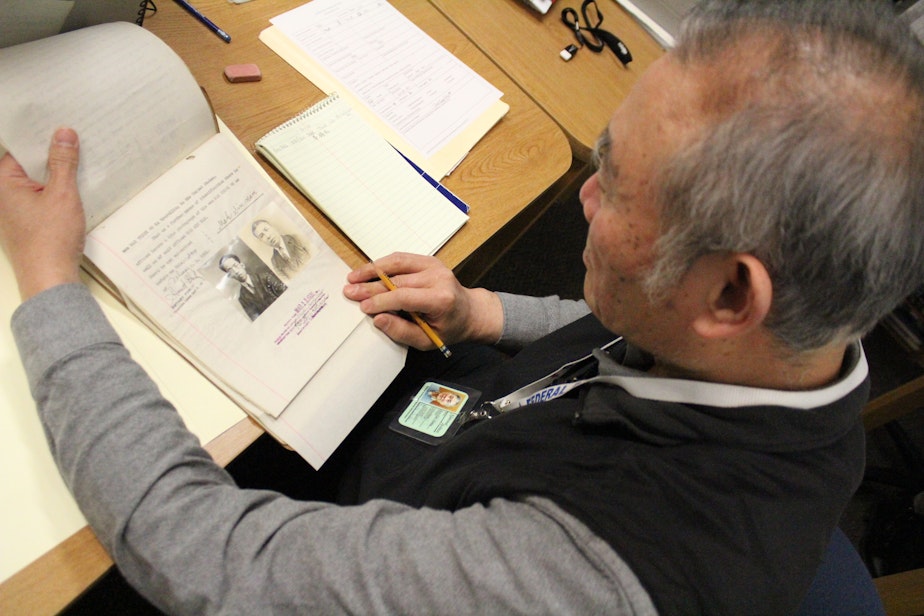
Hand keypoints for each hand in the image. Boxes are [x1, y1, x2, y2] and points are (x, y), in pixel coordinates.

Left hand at [0, 128, 84, 299]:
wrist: (49, 279)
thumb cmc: (50, 240)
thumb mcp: (62, 194)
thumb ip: (63, 162)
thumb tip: (63, 134)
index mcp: (3, 184)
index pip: (20, 149)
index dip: (41, 136)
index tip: (60, 125)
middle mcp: (4, 195)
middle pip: (29, 165)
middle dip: (52, 155)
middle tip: (76, 140)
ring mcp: (15, 210)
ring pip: (38, 182)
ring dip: (58, 175)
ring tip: (80, 164)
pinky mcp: (28, 223)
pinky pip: (43, 198)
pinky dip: (58, 192)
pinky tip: (76, 190)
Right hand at [344, 253, 503, 349]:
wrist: (470, 312)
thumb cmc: (448, 328)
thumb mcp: (428, 341)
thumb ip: (402, 331)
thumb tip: (378, 319)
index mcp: (441, 299)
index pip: (405, 297)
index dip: (381, 301)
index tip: (362, 306)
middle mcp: (439, 278)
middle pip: (397, 280)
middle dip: (370, 287)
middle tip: (349, 292)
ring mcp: (434, 266)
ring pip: (397, 263)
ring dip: (372, 270)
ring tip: (353, 277)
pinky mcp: (429, 260)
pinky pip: (402, 258)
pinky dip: (383, 263)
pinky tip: (368, 270)